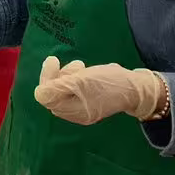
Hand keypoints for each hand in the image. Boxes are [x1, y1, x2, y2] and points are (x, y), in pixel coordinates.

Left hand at [33, 56, 162, 124]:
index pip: (46, 96)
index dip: (46, 78)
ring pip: (63, 89)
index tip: (53, 60)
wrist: (135, 88)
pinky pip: (73, 89)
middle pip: (53, 93)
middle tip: (68, 63)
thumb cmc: (108, 83)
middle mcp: (76, 114)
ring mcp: (83, 108)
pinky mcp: (89, 101)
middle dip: (57, 75)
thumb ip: (58, 87)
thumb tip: (38, 93)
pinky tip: (83, 70)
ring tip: (80, 66)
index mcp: (73, 111)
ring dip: (66, 75)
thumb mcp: (81, 81)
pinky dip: (74, 78)